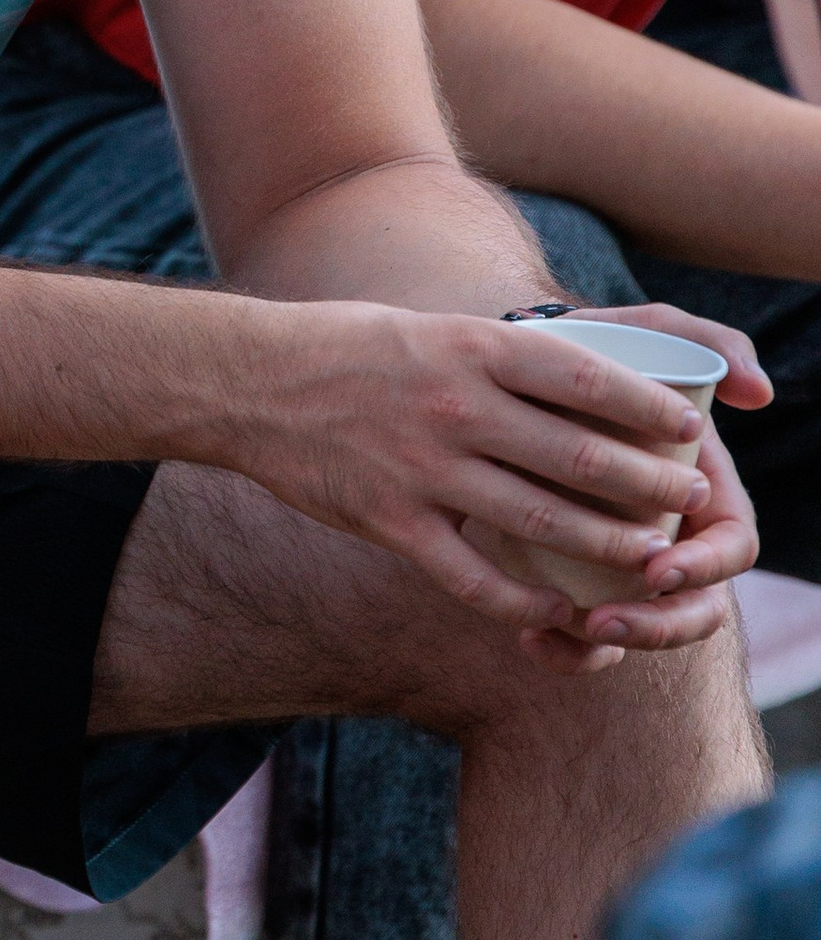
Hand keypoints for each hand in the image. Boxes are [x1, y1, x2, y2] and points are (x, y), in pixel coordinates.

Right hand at [236, 301, 760, 666]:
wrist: (248, 382)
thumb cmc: (347, 349)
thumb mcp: (432, 331)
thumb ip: (498, 360)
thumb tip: (582, 384)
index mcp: (470, 349)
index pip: (585, 378)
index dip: (648, 409)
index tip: (689, 429)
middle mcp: (454, 407)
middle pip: (577, 456)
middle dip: (648, 484)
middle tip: (691, 500)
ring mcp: (423, 470)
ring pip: (539, 520)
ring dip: (607, 544)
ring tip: (652, 555)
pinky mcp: (390, 522)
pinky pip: (471, 575)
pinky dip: (522, 599)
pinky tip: (559, 608)